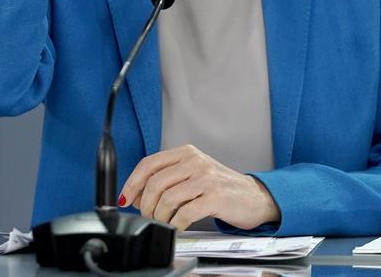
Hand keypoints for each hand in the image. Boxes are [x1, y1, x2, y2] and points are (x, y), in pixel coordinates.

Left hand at [118, 145, 279, 230]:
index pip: (149, 164)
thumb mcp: (193, 174)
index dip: (132, 183)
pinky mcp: (215, 198)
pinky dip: (175, 224)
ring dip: (159, 216)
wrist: (254, 197)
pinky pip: (184, 213)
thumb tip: (136, 196)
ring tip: (162, 223)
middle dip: (145, 204)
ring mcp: (206, 179)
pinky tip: (177, 227)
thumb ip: (167, 179)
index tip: (126, 198)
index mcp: (186, 153)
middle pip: (155, 182)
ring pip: (167, 199)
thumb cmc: (220, 188)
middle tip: (146, 216)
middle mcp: (195, 162)